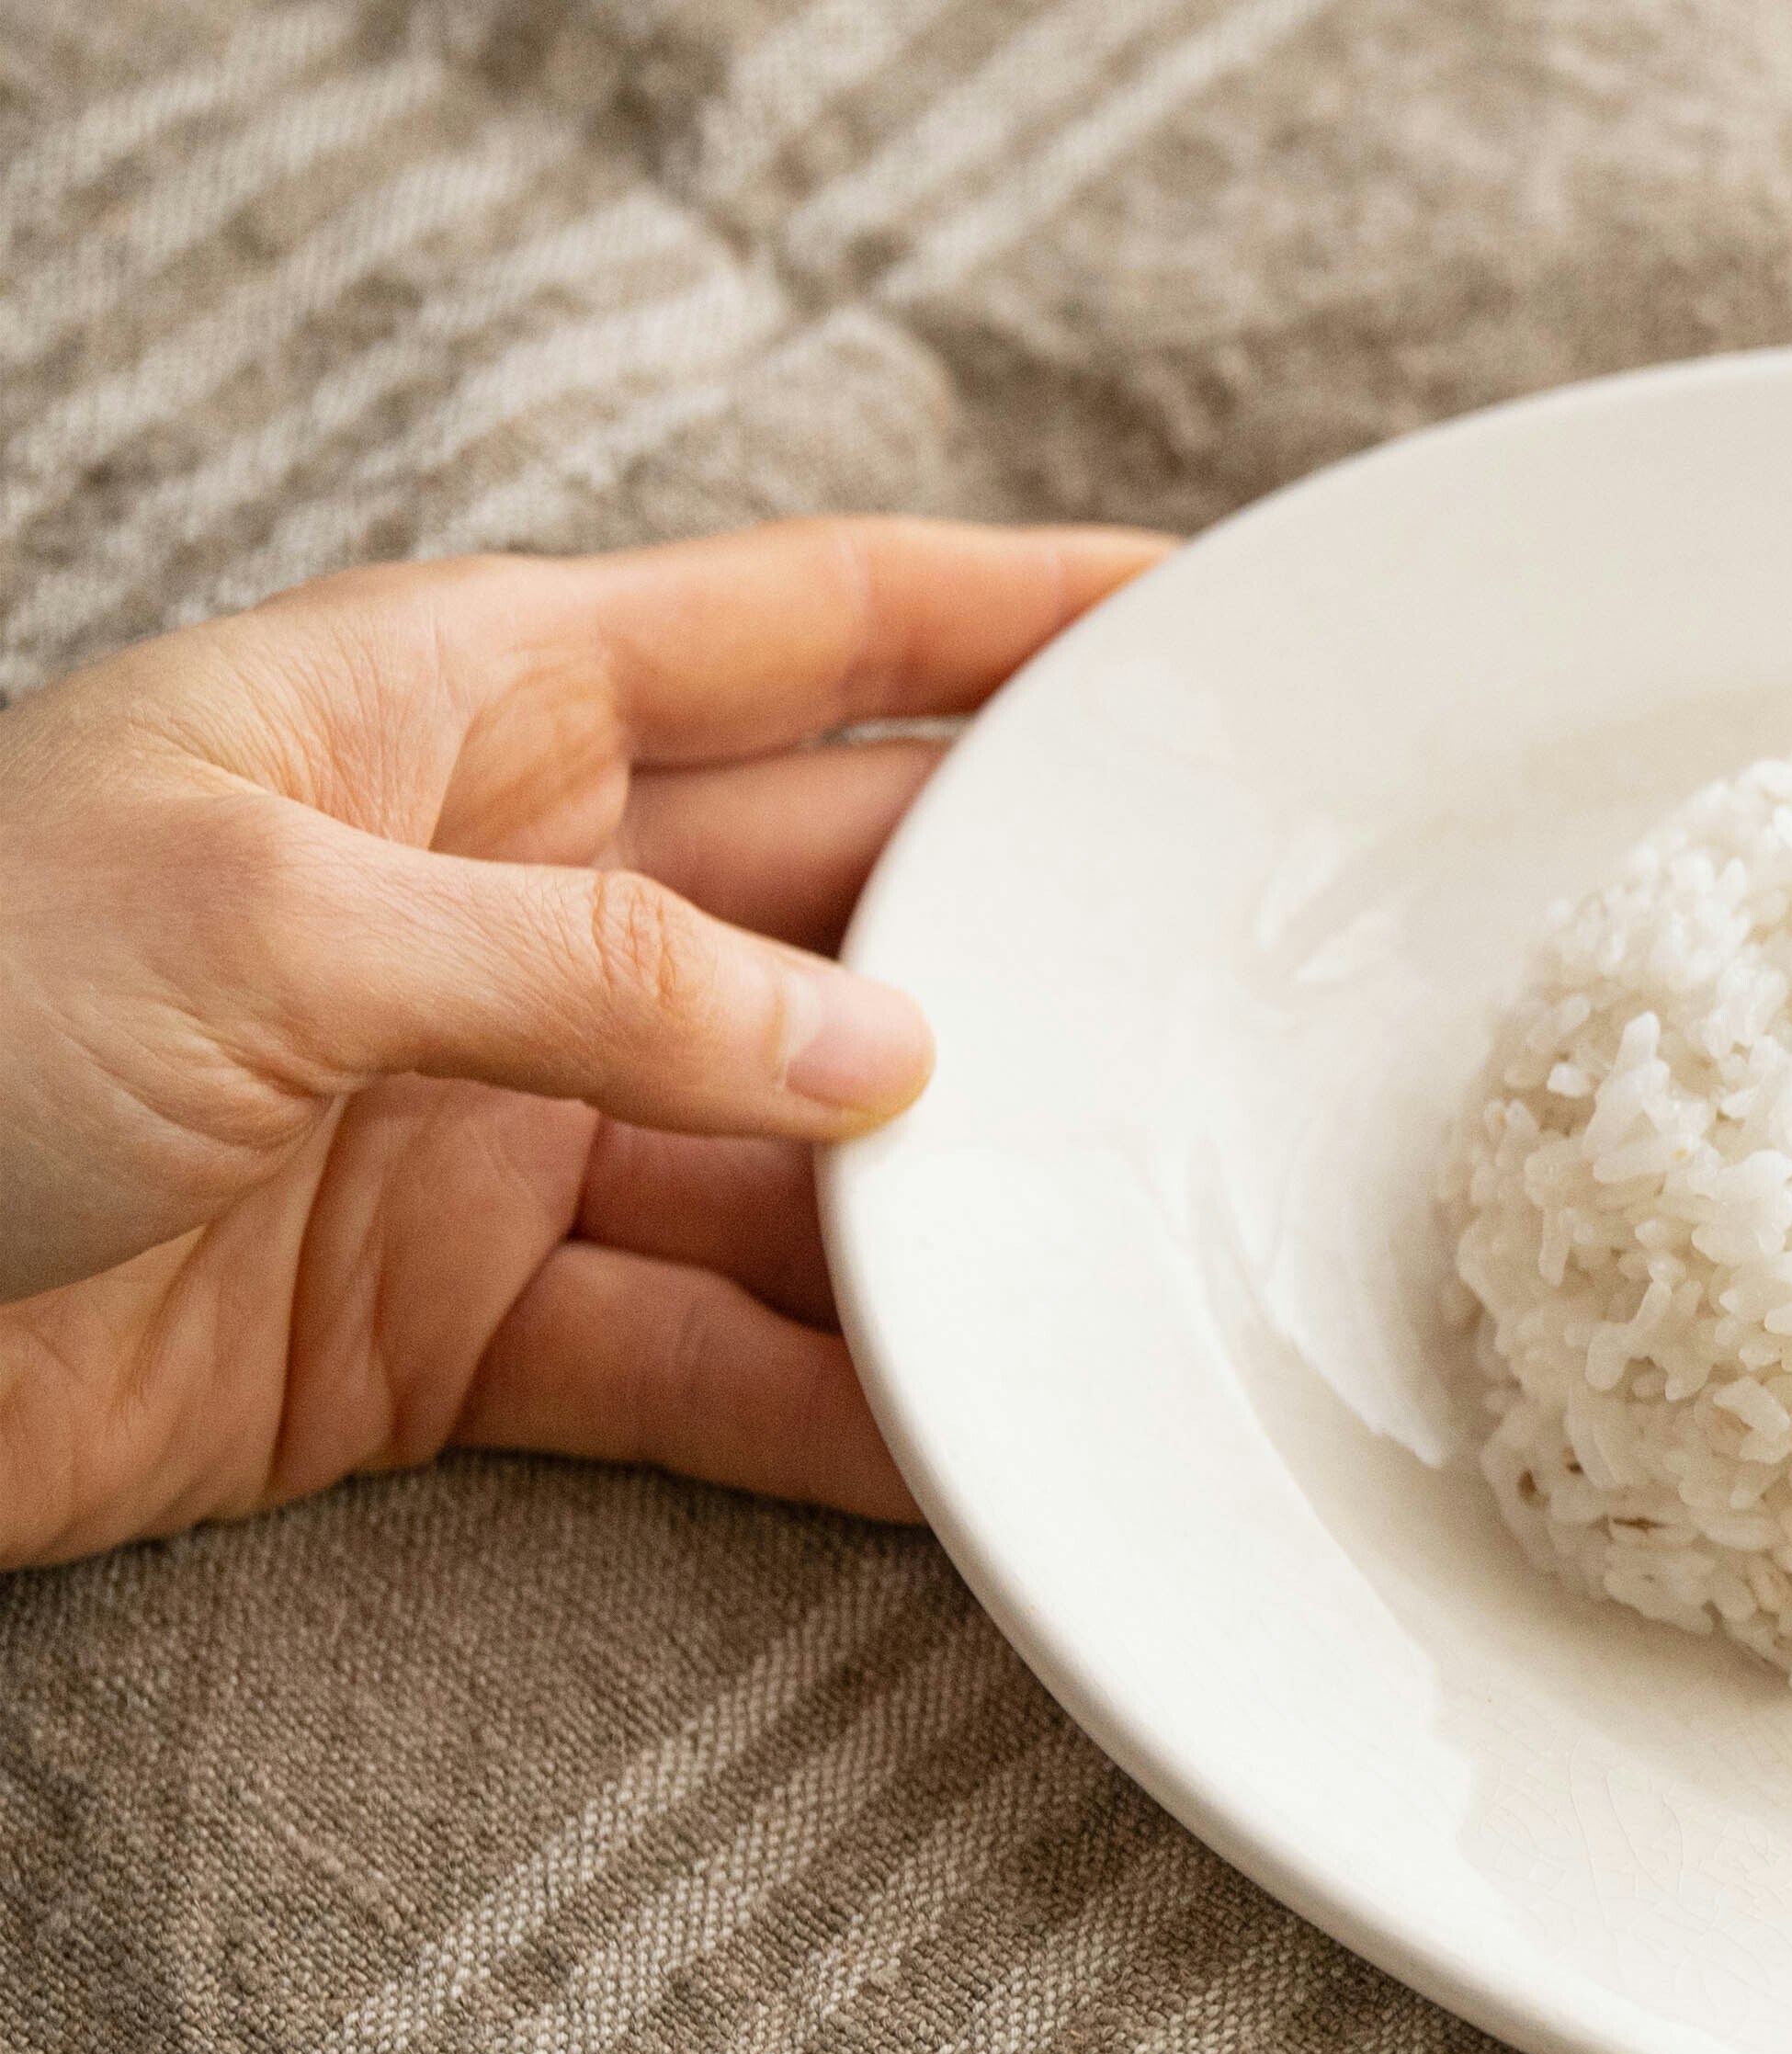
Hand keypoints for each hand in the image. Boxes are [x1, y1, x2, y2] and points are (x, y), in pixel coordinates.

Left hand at [0, 517, 1165, 1567]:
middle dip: (1047, 949)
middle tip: (1257, 998)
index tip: (1216, 625)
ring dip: (966, 1217)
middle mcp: (508, 902)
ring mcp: (493, 1121)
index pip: (808, 624)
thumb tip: (888, 1061)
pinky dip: (845, 1412)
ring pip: (808, 1161)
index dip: (1019, 610)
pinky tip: (978, 1442)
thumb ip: (607, 982)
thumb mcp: (271, 927)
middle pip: (854, 906)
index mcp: (457, 711)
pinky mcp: (453, 1328)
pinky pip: (713, 1363)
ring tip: (1151, 1257)